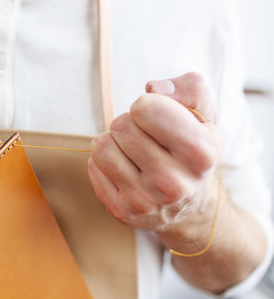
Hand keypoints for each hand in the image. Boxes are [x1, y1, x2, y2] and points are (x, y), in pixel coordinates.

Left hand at [88, 72, 219, 236]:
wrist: (190, 206)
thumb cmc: (191, 148)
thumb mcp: (204, 115)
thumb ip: (190, 88)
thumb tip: (155, 88)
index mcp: (200, 154)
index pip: (144, 108)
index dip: (147, 104)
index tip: (157, 116)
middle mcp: (175, 183)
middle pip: (121, 125)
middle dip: (129, 123)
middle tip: (145, 137)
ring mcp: (146, 201)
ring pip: (102, 146)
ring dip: (113, 141)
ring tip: (133, 151)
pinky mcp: (122, 211)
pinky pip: (93, 166)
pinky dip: (104, 162)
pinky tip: (125, 170)